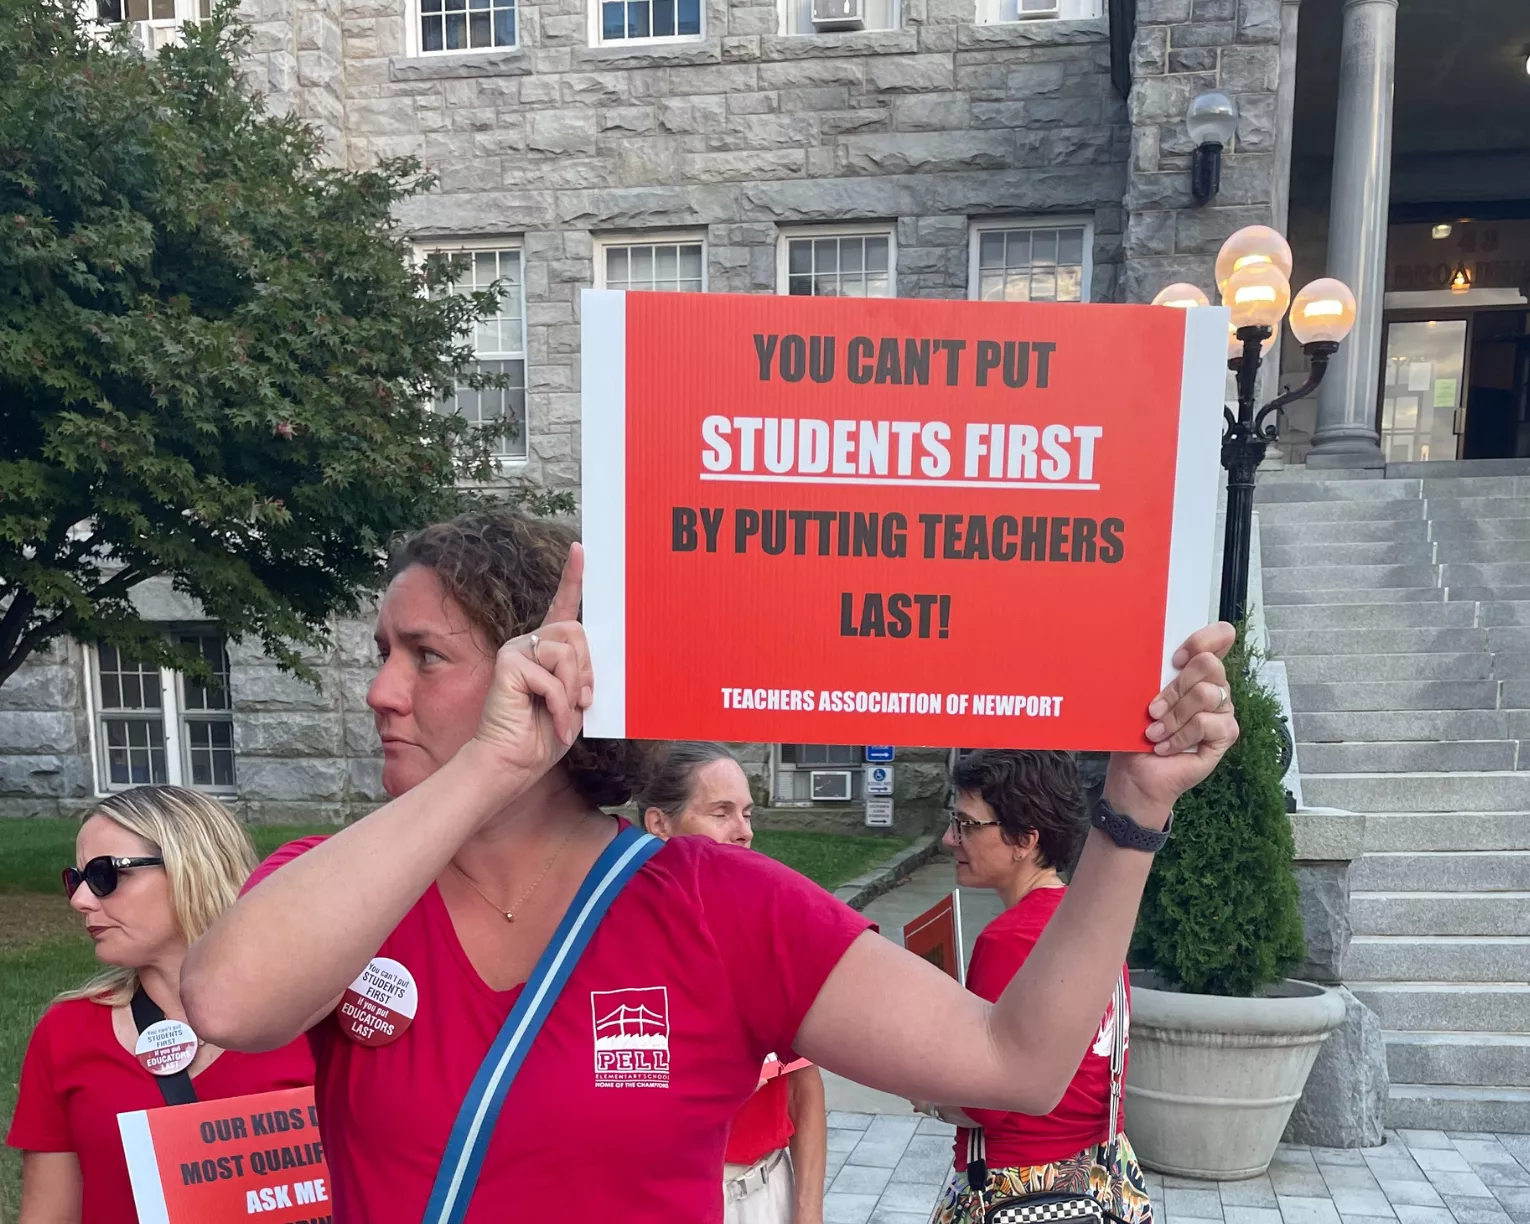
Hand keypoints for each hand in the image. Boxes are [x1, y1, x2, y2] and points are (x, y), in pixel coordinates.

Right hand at [470, 544, 593, 780]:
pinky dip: (562, 705)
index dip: (572, 577)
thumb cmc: (541, 735)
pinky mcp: (509, 663)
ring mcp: (516, 650)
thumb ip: (583, 672)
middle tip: (581, 701)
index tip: (581, 549)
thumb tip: (596, 656)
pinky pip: (555, 675)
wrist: (512, 764)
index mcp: (547, 650)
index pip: (561, 606)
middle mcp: (530, 643)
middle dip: (587, 670)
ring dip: (575, 689)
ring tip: (564, 714)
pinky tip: (554, 724)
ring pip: (569, 651)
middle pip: (577, 631)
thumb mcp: (574, 700)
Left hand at [1104, 622, 1239, 819]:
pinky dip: (1179, 737)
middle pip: (1209, 664)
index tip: (1175, 659)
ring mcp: (1223, 711)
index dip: (1202, 640)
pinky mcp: (1226, 735)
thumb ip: (1152, 672)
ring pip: (1207, 694)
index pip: (1220, 636)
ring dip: (1174, 716)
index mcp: (1195, 670)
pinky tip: (1165, 747)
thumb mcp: (1139, 696)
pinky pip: (1206, 723)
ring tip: (1155, 732)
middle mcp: (1214, 687)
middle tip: (1153, 709)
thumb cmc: (1136, 732)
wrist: (1136, 772)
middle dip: (1175, 688)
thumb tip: (1148, 650)